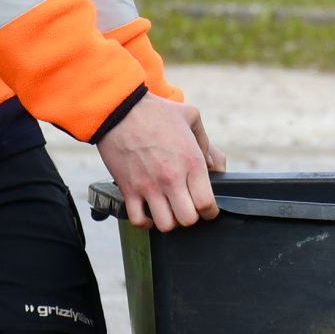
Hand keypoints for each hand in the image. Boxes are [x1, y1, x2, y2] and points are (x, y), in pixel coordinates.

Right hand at [96, 95, 224, 230]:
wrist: (119, 109)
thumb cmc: (156, 111)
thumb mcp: (191, 116)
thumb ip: (207, 143)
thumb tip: (215, 166)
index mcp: (191, 162)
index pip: (207, 204)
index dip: (210, 211)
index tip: (206, 207)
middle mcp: (172, 178)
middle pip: (188, 219)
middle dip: (190, 217)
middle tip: (187, 207)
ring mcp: (149, 186)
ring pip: (165, 225)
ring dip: (169, 221)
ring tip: (169, 210)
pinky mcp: (128, 189)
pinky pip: (138, 220)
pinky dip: (145, 222)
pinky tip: (149, 212)